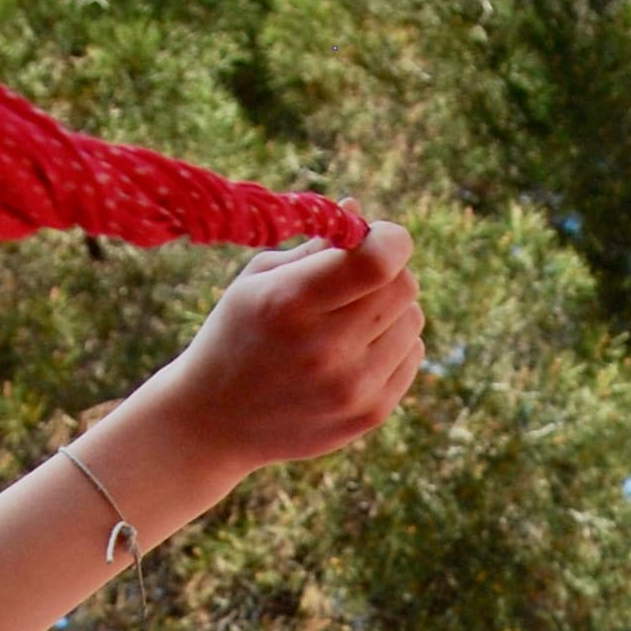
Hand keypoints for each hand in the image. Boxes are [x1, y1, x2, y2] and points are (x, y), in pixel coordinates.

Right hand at [123, 222, 422, 483]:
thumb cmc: (236, 334)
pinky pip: (413, 354)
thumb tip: (361, 209)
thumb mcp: (256, 281)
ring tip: (349, 319)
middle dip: (388, 270)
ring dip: (391, 309)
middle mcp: (325, 350)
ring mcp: (352, 388)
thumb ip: (313, 245)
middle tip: (358, 277)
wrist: (216, 422)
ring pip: (413, 319)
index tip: (378, 236)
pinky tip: (354, 351)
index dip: (389, 239)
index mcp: (290, 304)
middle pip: (403, 286)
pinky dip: (393, 343)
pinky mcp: (370, 414)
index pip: (377, 261)